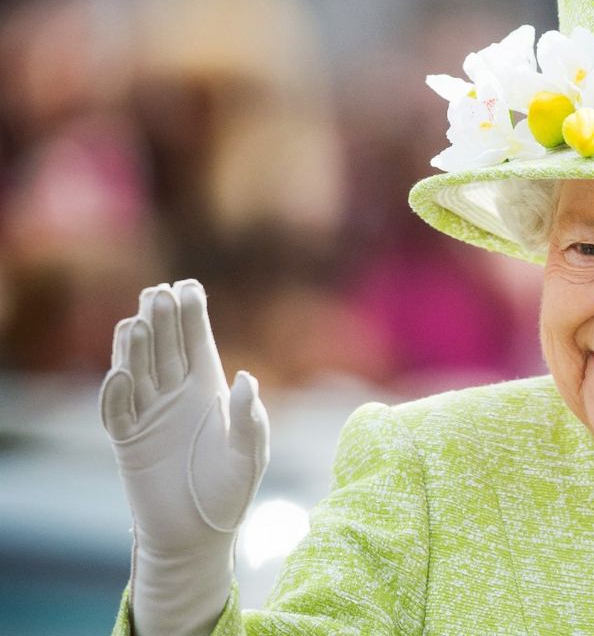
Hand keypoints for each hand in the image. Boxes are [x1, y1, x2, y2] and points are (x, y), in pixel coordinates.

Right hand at [101, 279, 268, 634]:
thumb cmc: (231, 491)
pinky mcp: (128, 442)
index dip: (193, 317)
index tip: (189, 286)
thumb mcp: (249, 454)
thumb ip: (249, 418)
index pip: (198, 345)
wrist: (198, 534)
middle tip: (159, 292)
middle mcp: (176, 396)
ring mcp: (149, 416)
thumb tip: (246, 377)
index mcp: (209, 391)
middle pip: (166, 350)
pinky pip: (117, 413)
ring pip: (138, 372)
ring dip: (137, 348)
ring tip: (139, 320)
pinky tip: (120, 373)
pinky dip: (116, 394)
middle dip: (163, 321)